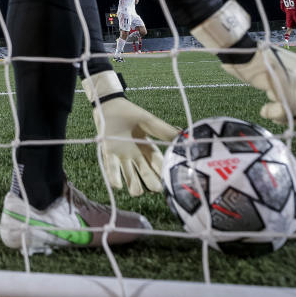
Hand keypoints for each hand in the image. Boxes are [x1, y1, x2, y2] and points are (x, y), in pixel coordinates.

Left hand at [82, 71, 179, 194]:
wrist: (110, 104)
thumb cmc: (131, 113)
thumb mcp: (150, 122)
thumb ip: (166, 131)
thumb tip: (186, 137)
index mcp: (147, 148)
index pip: (157, 163)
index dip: (162, 170)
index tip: (169, 178)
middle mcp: (136, 155)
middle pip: (145, 172)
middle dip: (150, 181)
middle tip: (157, 188)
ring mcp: (122, 156)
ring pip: (129, 175)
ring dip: (133, 184)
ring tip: (137, 192)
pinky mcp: (108, 153)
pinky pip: (111, 167)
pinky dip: (114, 176)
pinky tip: (117, 185)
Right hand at [191, 0, 295, 124]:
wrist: (241, 51)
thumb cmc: (253, 61)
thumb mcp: (279, 71)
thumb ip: (290, 83)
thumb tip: (295, 106)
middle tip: (288, 120)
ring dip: (291, 118)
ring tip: (274, 116)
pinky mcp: (286, 84)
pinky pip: (290, 109)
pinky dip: (276, 115)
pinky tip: (264, 111)